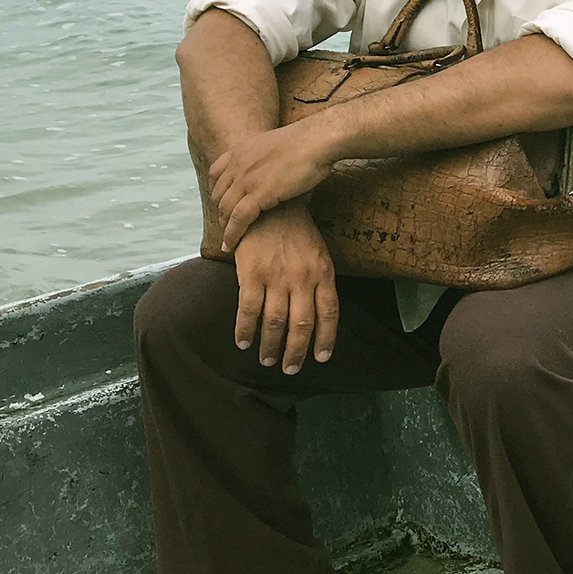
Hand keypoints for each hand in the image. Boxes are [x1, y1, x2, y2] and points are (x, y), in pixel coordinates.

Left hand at [210, 118, 335, 250]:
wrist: (316, 140)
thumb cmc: (308, 142)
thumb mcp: (277, 145)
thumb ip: (267, 158)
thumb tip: (275, 168)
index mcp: (242, 150)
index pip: (216, 173)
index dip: (217, 191)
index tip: (222, 201)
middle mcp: (238, 164)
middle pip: (219, 193)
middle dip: (221, 211)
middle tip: (226, 224)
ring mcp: (246, 179)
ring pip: (225, 208)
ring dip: (224, 226)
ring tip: (228, 239)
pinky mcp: (259, 194)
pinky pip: (238, 219)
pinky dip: (232, 234)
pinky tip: (230, 245)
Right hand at [231, 203, 339, 374]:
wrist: (271, 205)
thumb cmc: (297, 232)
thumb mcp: (319, 254)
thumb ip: (320, 282)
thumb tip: (319, 314)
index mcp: (323, 273)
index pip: (329, 314)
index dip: (326, 339)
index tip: (321, 357)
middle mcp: (302, 279)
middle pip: (302, 326)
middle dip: (296, 352)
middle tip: (290, 369)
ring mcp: (276, 277)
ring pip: (275, 322)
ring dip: (271, 346)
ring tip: (268, 360)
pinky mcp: (251, 274)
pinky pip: (248, 310)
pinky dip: (245, 330)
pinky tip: (243, 342)